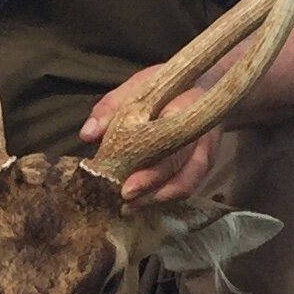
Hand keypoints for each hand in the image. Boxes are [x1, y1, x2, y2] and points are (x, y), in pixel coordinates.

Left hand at [81, 64, 225, 207]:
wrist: (204, 85)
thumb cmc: (166, 85)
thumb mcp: (138, 86)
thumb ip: (111, 108)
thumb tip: (87, 135)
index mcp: (188, 110)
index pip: (172, 144)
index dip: (152, 171)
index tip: (127, 187)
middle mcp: (202, 136)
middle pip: (182, 173)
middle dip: (152, 191)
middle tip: (124, 202)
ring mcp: (206, 154)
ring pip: (186, 185)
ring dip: (157, 200)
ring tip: (129, 208)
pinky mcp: (203, 165)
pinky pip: (186, 186)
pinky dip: (163, 197)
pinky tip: (140, 202)